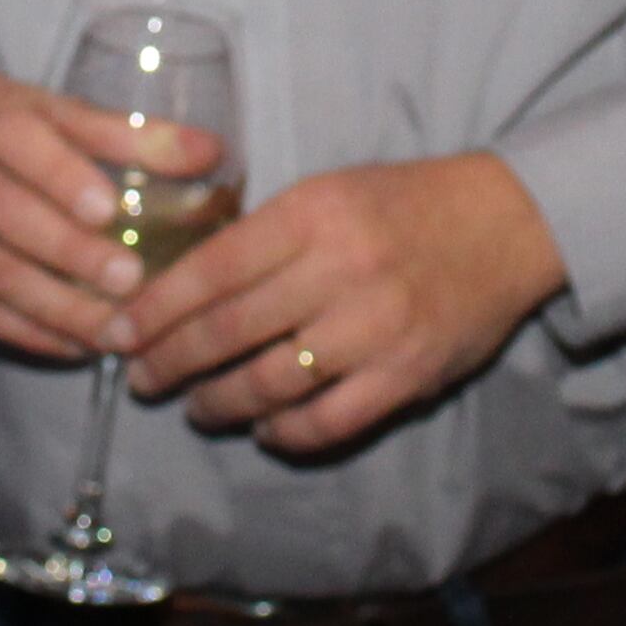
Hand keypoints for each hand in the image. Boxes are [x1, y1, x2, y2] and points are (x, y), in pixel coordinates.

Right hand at [0, 66, 212, 358]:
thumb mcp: (45, 107)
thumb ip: (121, 132)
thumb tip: (210, 153)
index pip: (15, 138)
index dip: (61, 175)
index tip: (111, 211)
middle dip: (68, 252)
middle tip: (132, 283)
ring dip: (55, 306)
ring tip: (115, 330)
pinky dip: (25, 330)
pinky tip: (73, 345)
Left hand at [117, 152, 565, 456]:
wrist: (507, 224)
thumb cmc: (403, 204)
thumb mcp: (328, 193)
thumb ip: (263, 236)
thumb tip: (179, 285)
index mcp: (313, 214)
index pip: (211, 269)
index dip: (155, 308)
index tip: (118, 331)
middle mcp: (341, 270)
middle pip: (229, 330)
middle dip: (170, 360)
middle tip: (140, 376)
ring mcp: (375, 328)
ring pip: (269, 382)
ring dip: (218, 401)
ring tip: (196, 405)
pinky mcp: (407, 375)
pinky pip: (327, 421)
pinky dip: (285, 432)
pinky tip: (263, 428)